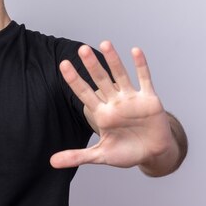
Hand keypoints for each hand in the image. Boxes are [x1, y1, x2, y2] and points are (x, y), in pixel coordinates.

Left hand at [50, 41, 177, 172]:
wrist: (153, 154)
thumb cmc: (126, 153)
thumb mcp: (100, 156)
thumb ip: (77, 156)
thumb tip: (52, 162)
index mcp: (102, 114)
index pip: (84, 93)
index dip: (74, 79)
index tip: (63, 65)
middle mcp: (115, 103)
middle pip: (101, 80)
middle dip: (91, 65)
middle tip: (81, 49)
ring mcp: (132, 99)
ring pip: (120, 76)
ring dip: (113, 60)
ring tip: (104, 43)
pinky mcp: (149, 100)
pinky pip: (144, 79)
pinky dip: (141, 66)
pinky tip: (134, 51)